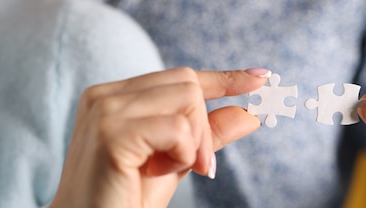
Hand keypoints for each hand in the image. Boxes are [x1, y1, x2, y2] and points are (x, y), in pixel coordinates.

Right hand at [51, 67, 268, 207]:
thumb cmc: (128, 198)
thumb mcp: (178, 160)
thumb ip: (208, 133)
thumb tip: (250, 113)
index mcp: (115, 97)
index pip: (180, 77)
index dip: (223, 78)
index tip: (260, 79)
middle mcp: (105, 95)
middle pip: (187, 83)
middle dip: (204, 126)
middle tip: (201, 166)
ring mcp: (105, 110)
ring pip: (187, 99)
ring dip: (195, 142)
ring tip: (175, 170)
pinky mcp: (111, 133)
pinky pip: (178, 128)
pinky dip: (183, 154)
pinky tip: (160, 172)